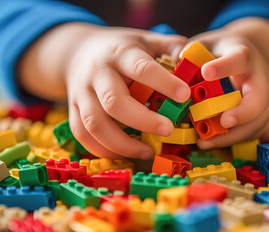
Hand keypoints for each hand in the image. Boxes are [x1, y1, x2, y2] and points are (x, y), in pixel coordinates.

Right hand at [64, 25, 189, 158]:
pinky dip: (103, 150)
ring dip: (122, 144)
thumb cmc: (120, 49)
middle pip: (114, 102)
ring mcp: (81, 94)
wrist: (77, 51)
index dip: (163, 82)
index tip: (184, 95)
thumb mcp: (145, 40)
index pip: (141, 68)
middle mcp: (97, 74)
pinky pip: (83, 136)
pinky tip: (126, 154)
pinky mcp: (73, 111)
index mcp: (120, 54)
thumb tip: (196, 59)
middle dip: (143, 120)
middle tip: (168, 130)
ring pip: (95, 124)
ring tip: (148, 152)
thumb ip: (170, 47)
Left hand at [184, 18, 268, 148]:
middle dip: (243, 112)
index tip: (206, 72)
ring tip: (206, 141)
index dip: (224, 66)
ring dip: (233, 134)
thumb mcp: (208, 44)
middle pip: (260, 98)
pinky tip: (216, 142)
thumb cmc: (222, 52)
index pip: (239, 59)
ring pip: (259, 121)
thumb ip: (192, 53)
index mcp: (245, 56)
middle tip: (224, 121)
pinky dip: (238, 140)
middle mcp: (260, 78)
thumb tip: (175, 64)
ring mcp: (267, 98)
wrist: (249, 58)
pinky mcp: (267, 115)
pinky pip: (258, 132)